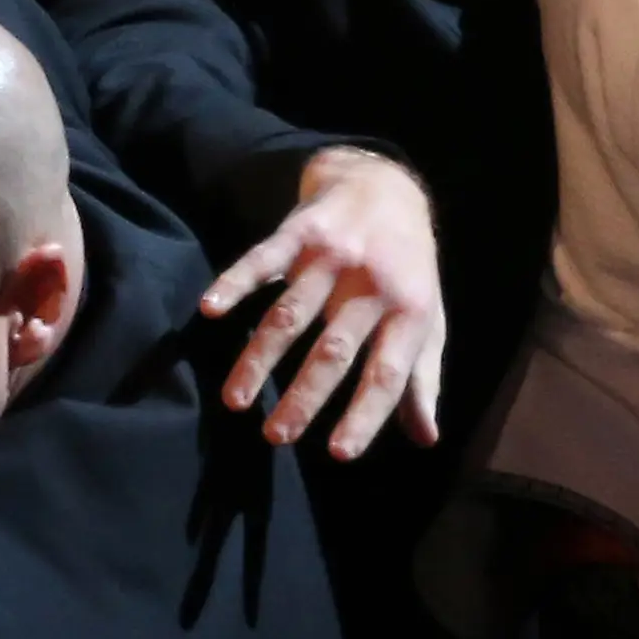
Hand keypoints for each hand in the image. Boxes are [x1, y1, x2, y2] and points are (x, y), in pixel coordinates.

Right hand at [198, 148, 444, 456]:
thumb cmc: (408, 269)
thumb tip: (426, 438)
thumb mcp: (428, 319)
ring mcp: (335, 254)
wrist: (387, 185)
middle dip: (305, 396)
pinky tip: (210, 309)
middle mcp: (373, 283)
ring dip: (261, 358)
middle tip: (277, 437)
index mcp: (411, 310)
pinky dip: (236, 282)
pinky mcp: (301, 230)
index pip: (388, 372)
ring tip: (236, 399)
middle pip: (334, 349)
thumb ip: (423, 378)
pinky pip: (264, 259)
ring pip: (291, 314)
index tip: (338, 454)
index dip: (366, 414)